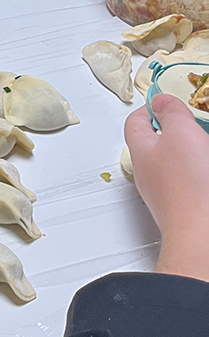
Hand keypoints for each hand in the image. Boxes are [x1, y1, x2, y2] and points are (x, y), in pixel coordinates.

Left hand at [125, 94, 208, 281]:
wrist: (204, 236)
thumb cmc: (190, 187)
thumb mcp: (181, 133)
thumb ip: (170, 112)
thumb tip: (160, 100)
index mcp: (142, 151)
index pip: (135, 122)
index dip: (150, 108)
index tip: (164, 102)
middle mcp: (150, 175)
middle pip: (156, 145)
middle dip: (176, 132)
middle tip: (192, 125)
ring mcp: (168, 195)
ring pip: (176, 166)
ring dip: (192, 154)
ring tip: (205, 148)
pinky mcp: (187, 210)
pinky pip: (191, 184)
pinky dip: (200, 175)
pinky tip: (207, 175)